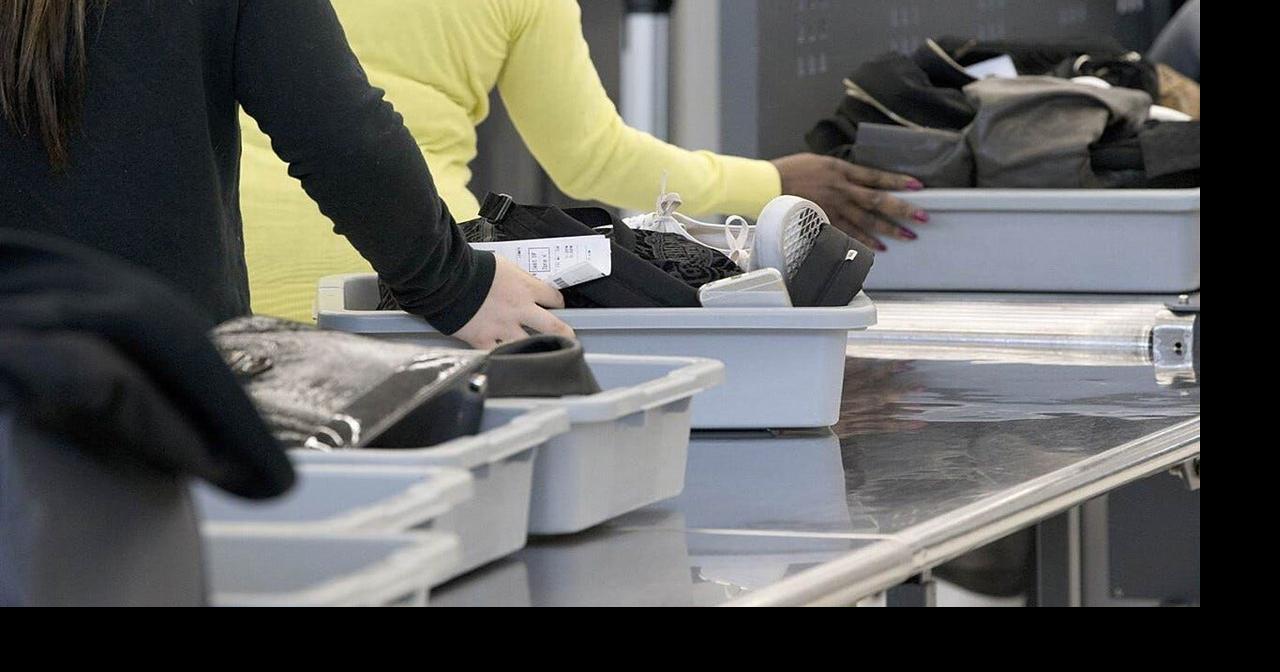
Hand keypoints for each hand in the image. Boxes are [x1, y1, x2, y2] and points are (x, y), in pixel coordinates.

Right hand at [454, 256, 573, 348]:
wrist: (447, 279)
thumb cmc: (471, 268)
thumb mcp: (502, 265)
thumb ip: (518, 277)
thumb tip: (525, 283)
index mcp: (525, 289)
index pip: (554, 298)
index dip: (557, 302)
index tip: (556, 306)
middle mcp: (519, 310)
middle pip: (554, 327)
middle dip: (566, 334)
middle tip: (570, 339)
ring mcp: (503, 328)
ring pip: (530, 345)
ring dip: (537, 348)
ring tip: (542, 354)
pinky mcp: (483, 339)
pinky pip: (499, 353)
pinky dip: (504, 356)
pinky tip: (509, 358)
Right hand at [771, 153, 928, 250]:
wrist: (766, 184)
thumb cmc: (790, 171)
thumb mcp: (819, 163)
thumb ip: (840, 172)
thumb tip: (858, 180)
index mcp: (840, 170)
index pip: (876, 177)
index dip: (898, 182)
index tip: (917, 186)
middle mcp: (841, 189)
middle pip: (878, 201)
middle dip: (902, 209)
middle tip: (922, 218)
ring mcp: (832, 208)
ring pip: (867, 220)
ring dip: (888, 230)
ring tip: (906, 237)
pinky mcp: (823, 221)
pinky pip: (848, 234)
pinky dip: (863, 242)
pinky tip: (877, 248)